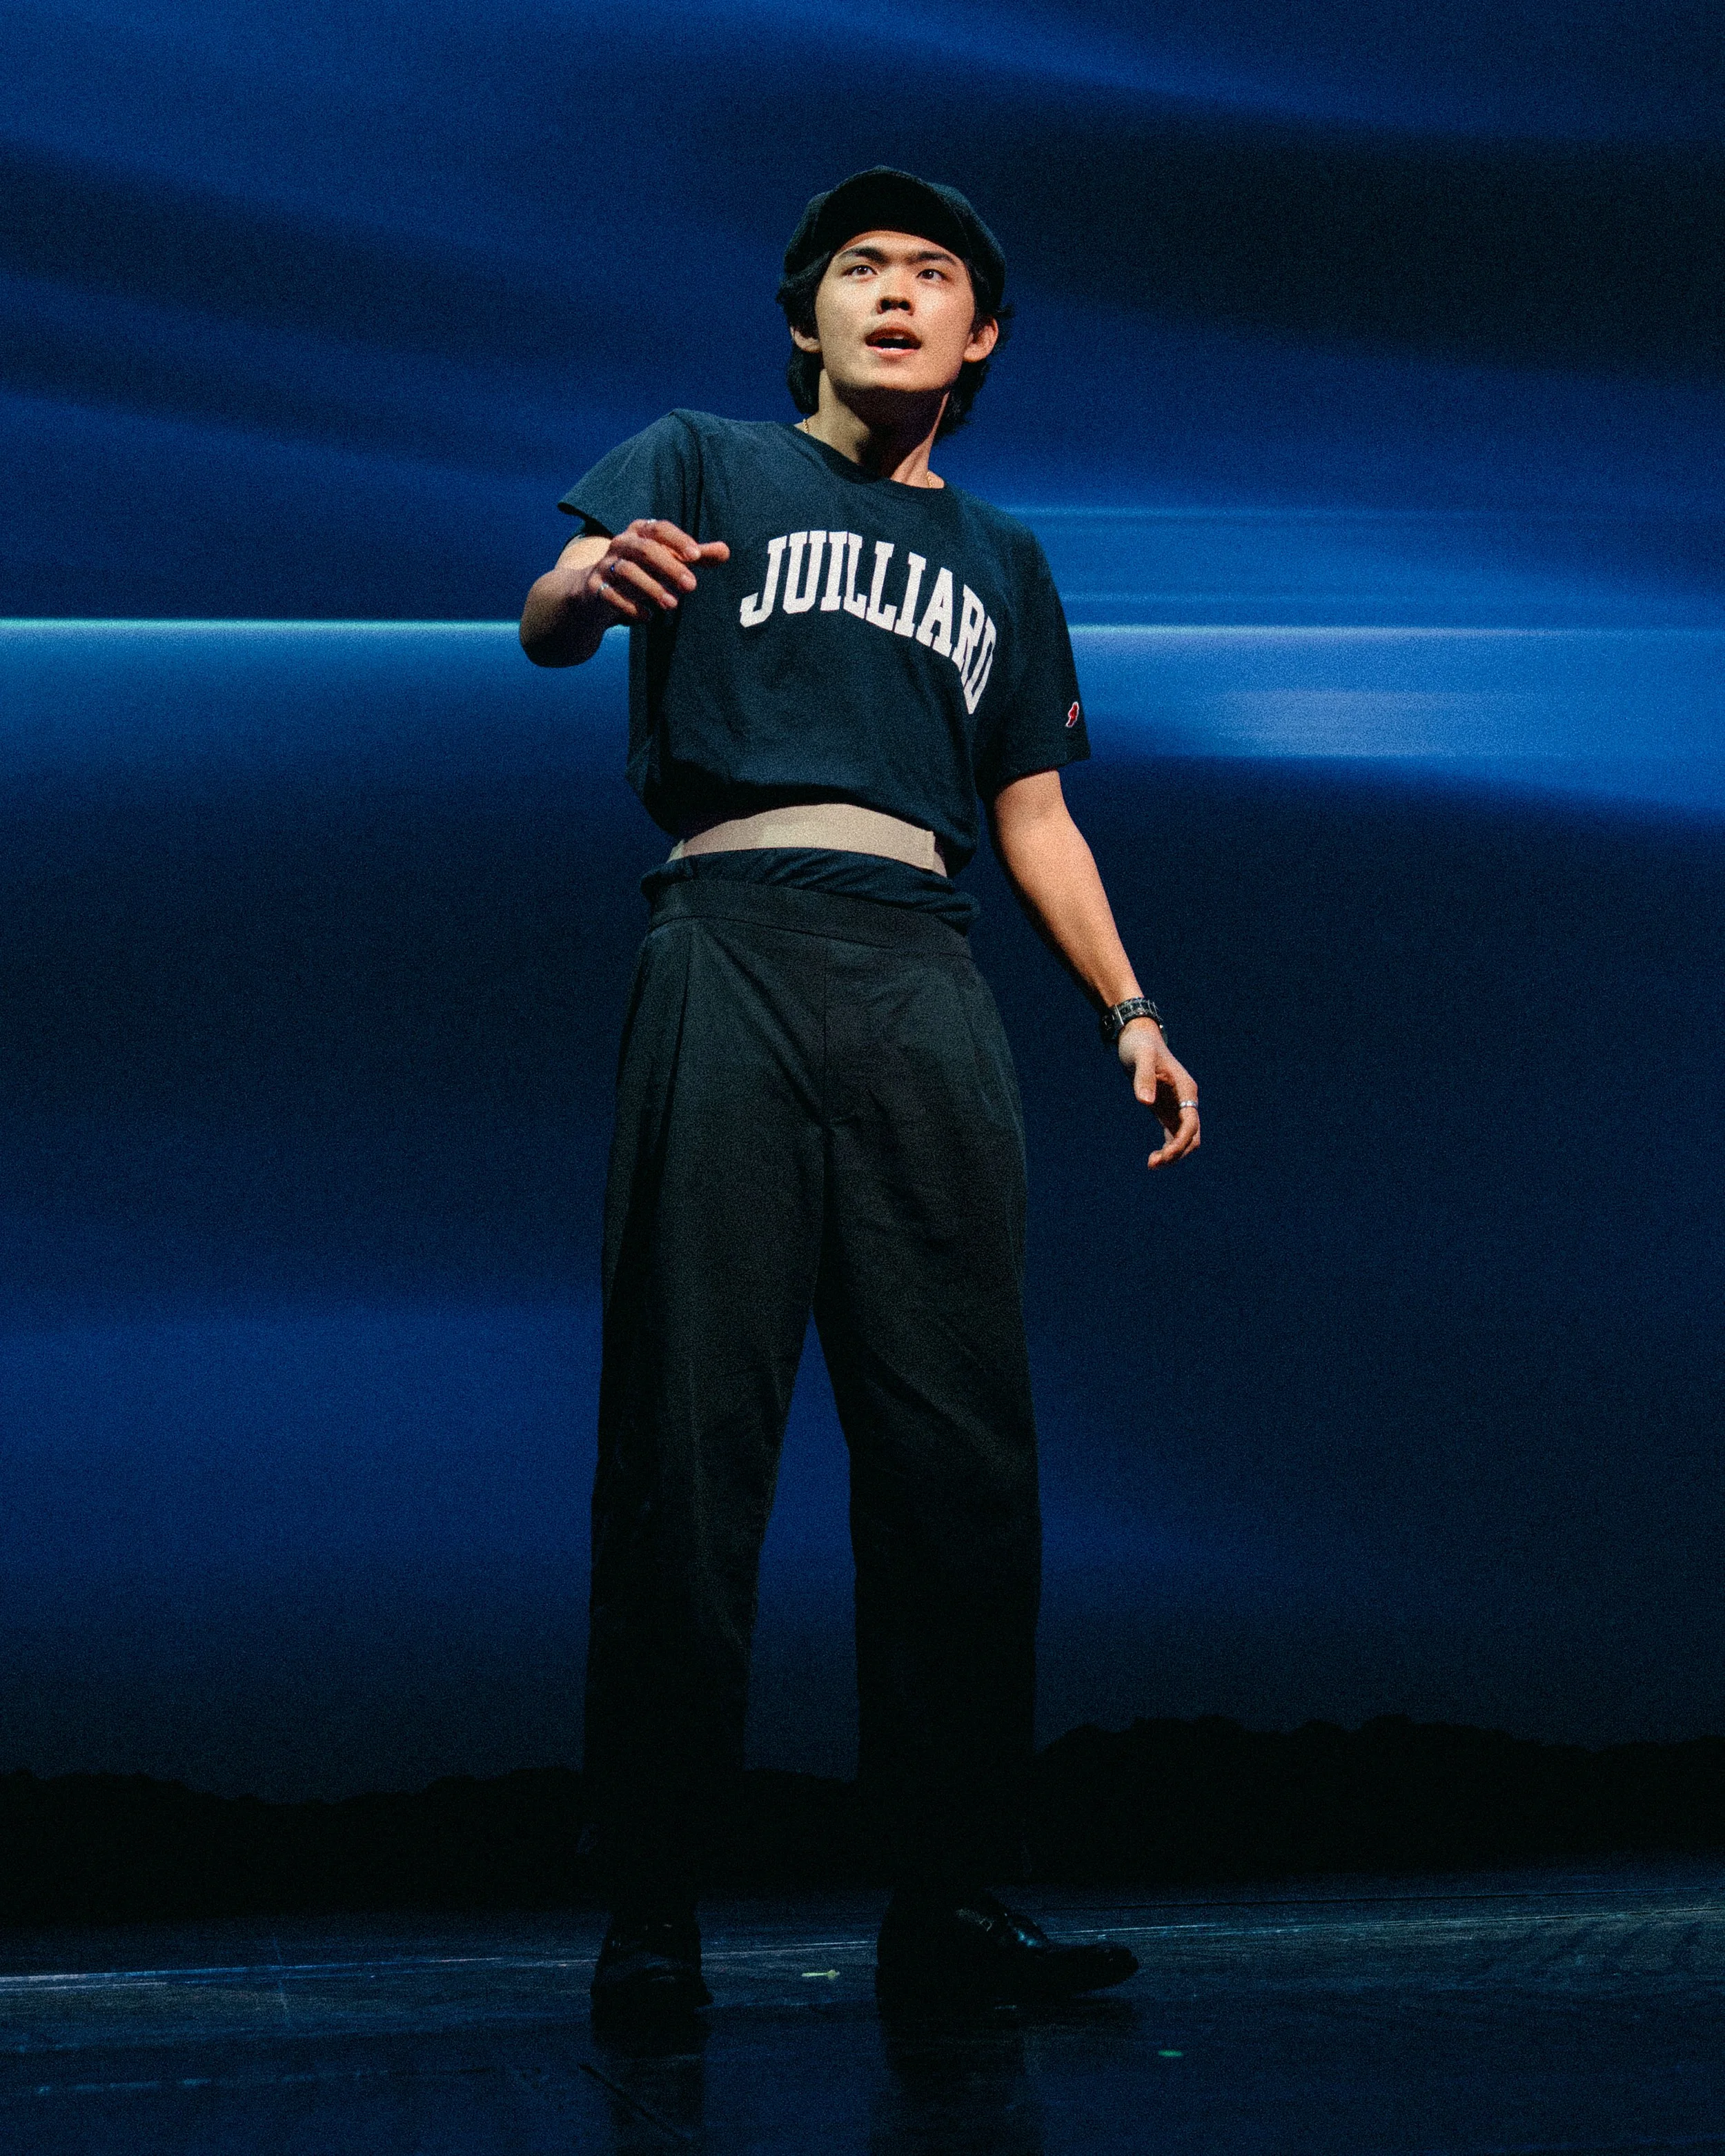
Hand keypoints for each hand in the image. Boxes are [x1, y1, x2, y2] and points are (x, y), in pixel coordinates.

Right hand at [581, 519, 729, 623]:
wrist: (593, 591)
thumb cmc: (640, 571)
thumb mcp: (666, 560)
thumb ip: (694, 557)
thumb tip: (725, 551)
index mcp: (639, 533)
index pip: (659, 529)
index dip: (677, 540)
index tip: (697, 557)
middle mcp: (621, 544)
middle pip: (645, 550)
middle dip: (669, 567)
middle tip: (692, 586)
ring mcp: (605, 566)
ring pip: (627, 571)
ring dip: (651, 588)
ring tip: (672, 604)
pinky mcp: (595, 589)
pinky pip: (611, 596)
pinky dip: (630, 607)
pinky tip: (648, 617)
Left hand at [1118, 1020, 1200, 1169]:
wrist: (1137, 1038)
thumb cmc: (1140, 1045)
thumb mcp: (1141, 1057)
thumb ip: (1144, 1077)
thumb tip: (1145, 1103)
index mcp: (1186, 1089)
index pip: (1190, 1123)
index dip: (1180, 1142)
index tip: (1164, 1156)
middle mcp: (1186, 1100)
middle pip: (1192, 1136)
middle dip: (1177, 1152)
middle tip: (1153, 1163)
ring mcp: (1178, 1107)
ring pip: (1184, 1139)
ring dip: (1173, 1154)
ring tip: (1152, 1164)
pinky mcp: (1167, 1110)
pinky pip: (1173, 1135)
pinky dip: (1168, 1148)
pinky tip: (1154, 1159)